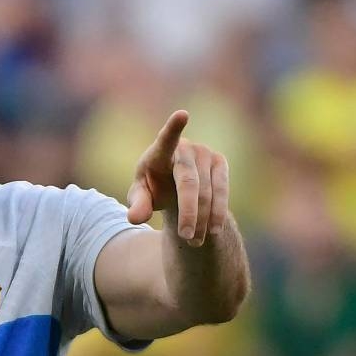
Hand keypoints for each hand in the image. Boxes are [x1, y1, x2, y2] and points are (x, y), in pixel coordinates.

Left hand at [126, 110, 229, 246]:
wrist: (176, 185)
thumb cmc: (153, 188)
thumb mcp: (141, 198)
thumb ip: (138, 205)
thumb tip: (134, 218)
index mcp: (159, 152)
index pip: (166, 139)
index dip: (174, 127)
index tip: (182, 114)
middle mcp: (185, 148)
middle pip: (189, 183)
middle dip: (188, 212)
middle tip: (186, 237)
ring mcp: (205, 153)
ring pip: (207, 191)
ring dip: (202, 219)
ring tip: (193, 240)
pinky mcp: (220, 163)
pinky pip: (222, 191)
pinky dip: (217, 213)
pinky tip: (212, 230)